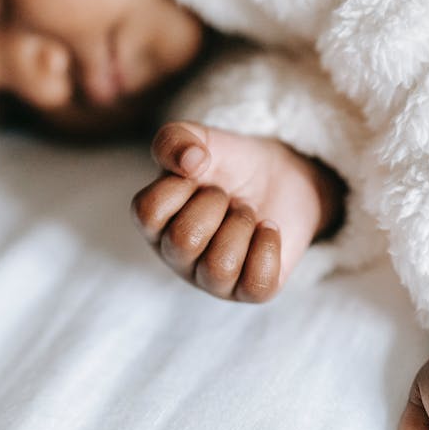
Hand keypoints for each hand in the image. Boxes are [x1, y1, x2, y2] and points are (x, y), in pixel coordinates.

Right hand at [131, 122, 342, 301]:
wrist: (281, 177)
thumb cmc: (229, 164)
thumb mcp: (199, 139)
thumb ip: (176, 139)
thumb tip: (190, 162)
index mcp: (155, 223)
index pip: (148, 212)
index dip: (180, 184)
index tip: (198, 173)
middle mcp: (176, 256)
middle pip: (184, 240)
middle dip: (215, 204)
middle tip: (227, 196)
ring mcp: (210, 279)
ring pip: (219, 267)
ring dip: (241, 226)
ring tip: (246, 214)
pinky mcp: (249, 291)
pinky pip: (256, 284)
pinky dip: (268, 247)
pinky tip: (267, 229)